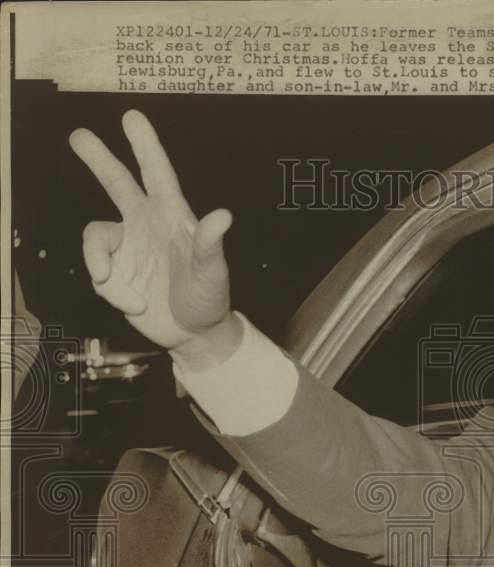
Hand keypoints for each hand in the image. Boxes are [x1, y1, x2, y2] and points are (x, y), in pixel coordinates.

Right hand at [70, 109, 241, 369]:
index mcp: (172, 216)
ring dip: (103, 266)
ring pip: (94, 236)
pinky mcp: (112, 269)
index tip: (132, 117)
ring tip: (128, 297)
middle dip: (99, 158)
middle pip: (117, 182)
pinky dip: (113, 291)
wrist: (193, 332)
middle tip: (80, 136)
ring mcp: (126, 245)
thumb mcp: (213, 273)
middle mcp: (146, 223)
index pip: (157, 174)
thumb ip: (210, 244)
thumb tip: (223, 216)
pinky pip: (97, 271)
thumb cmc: (209, 298)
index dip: (145, 146)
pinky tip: (135, 305)